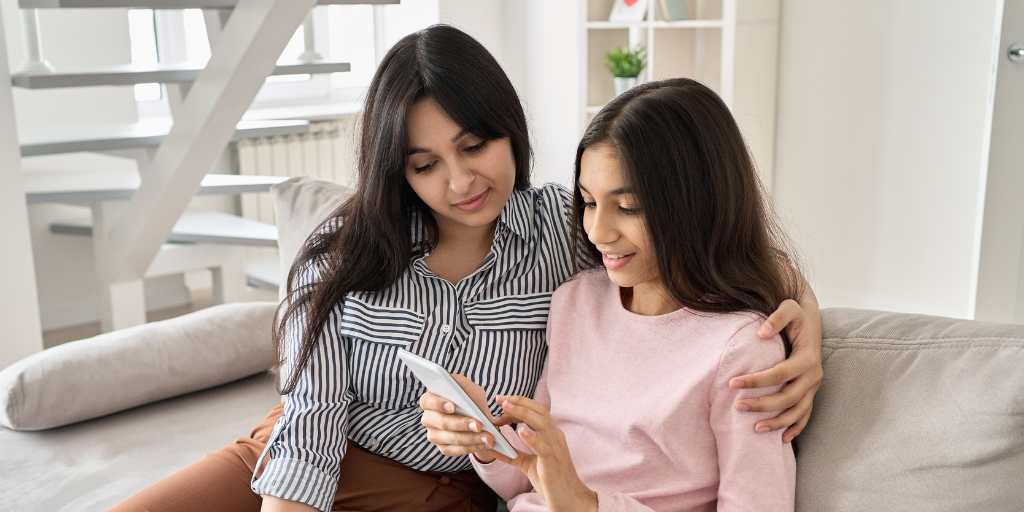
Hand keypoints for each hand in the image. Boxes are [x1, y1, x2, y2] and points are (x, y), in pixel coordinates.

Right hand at [418, 374, 503, 462]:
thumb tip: (468, 402)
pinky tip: (483, 443)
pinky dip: (471, 447)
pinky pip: (454, 450)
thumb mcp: (469, 389)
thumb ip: (466, 391)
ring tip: (487, 437)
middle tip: (479, 425)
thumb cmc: (469, 398)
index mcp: (429, 399)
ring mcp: (434, 434)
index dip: (438, 404)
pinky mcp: (443, 447)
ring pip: (449, 438)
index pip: (427, 401)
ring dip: (470, 438)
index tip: (453, 407)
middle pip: (441, 422)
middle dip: (462, 424)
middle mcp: (428, 418)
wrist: (477, 414)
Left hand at [489, 396, 597, 511]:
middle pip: (539, 410)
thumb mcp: (527, 463)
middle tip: (500, 399)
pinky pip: (543, 445)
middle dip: (519, 402)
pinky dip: (531, 436)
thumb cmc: (549, 479)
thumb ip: (513, 453)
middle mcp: (554, 435)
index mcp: (550, 434)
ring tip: (506, 407)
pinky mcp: (552, 459)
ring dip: (522, 413)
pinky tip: (519, 430)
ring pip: (541, 422)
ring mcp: (555, 446)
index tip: (501, 402)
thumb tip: (494, 448)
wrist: (566, 497)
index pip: (535, 412)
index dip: (518, 405)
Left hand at [730, 297, 823, 442]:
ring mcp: (814, 387)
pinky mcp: (812, 392)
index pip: (779, 374)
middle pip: (788, 397)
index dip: (756, 380)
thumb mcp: (789, 307)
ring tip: (755, 429)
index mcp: (807, 358)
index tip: (732, 383)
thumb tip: (761, 333)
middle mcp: (813, 375)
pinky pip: (805, 415)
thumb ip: (776, 318)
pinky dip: (795, 428)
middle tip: (737, 406)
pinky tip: (782, 439)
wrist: (811, 318)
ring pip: (797, 411)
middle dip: (763, 404)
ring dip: (778, 422)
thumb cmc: (796, 313)